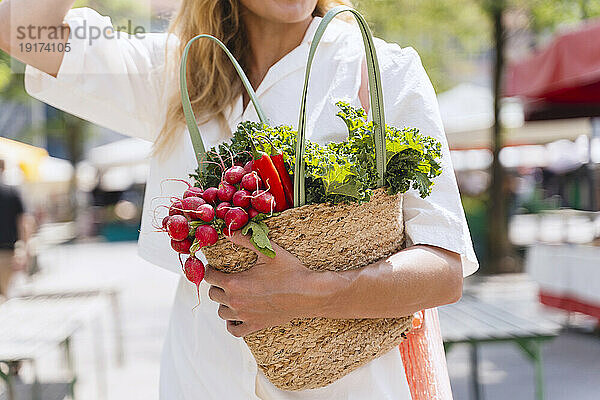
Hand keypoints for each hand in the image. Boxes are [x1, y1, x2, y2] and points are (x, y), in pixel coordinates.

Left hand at [204, 232, 329, 337]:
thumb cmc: (290, 271)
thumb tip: (228, 232)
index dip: (210, 270)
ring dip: (223, 303)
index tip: (215, 267)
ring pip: (221, 312)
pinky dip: (231, 324)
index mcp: (234, 283)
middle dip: (217, 285)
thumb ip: (245, 240)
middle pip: (213, 294)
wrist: (308, 294)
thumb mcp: (268, 251)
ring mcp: (244, 316)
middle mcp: (236, 302)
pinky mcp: (255, 325)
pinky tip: (236, 316)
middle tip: (226, 278)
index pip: (209, 277)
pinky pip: (234, 330)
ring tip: (232, 294)